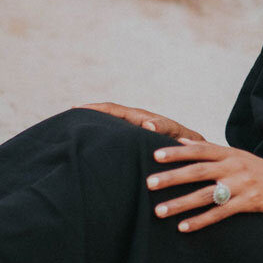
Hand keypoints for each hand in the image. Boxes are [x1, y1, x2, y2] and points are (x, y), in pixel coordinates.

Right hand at [77, 102, 205, 142]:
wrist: (197, 154)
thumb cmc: (188, 144)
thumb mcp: (176, 134)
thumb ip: (163, 127)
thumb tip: (146, 123)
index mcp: (141, 118)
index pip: (113, 109)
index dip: (94, 108)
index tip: (75, 109)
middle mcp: (135, 124)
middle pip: (107, 116)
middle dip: (87, 115)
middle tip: (64, 120)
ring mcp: (134, 135)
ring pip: (109, 129)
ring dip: (93, 128)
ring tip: (70, 135)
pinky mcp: (135, 146)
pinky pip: (115, 142)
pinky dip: (102, 143)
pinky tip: (89, 154)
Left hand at [146, 141, 262, 230]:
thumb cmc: (262, 171)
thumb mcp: (239, 155)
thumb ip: (212, 151)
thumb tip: (182, 142)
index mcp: (231, 153)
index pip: (200, 150)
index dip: (177, 152)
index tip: (155, 155)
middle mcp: (234, 167)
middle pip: (198, 171)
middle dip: (172, 177)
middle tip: (149, 183)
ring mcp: (241, 185)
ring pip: (205, 195)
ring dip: (180, 203)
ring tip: (159, 211)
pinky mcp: (248, 203)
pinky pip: (220, 213)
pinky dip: (200, 221)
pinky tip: (183, 227)